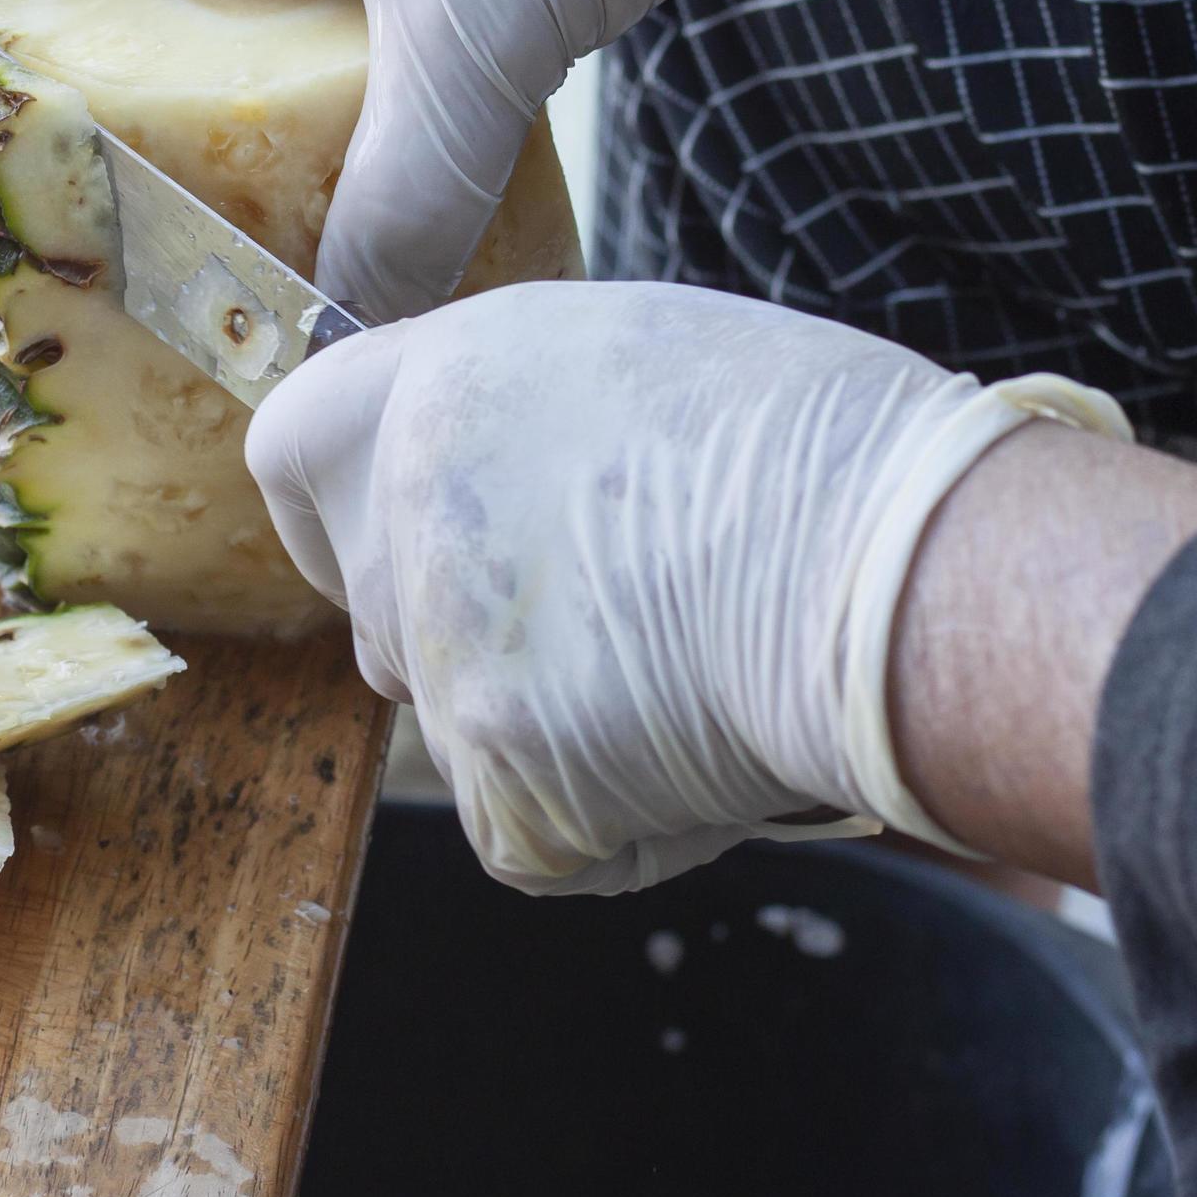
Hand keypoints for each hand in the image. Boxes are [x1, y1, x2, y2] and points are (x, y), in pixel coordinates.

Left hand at [242, 280, 1127, 892]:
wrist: (904, 570)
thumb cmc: (830, 452)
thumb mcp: (643, 367)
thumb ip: (530, 423)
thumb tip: (513, 488)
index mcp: (444, 383)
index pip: (291, 453)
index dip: (346, 505)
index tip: (409, 531)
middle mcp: (413, 511)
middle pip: (381, 610)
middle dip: (469, 635)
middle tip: (616, 618)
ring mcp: (445, 656)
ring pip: (458, 724)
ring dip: (543, 726)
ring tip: (689, 671)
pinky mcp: (500, 784)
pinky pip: (525, 828)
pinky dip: (601, 819)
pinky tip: (702, 750)